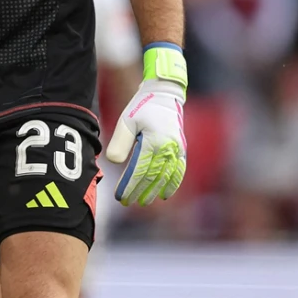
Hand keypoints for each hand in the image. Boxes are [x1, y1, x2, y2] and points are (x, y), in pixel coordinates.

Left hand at [105, 79, 186, 204]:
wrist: (164, 95)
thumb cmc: (142, 107)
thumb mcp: (126, 121)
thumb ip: (120, 142)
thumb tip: (115, 162)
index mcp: (153, 142)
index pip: (140, 171)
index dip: (130, 186)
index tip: (120, 196)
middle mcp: (168, 148)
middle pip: (153, 177)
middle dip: (139, 191)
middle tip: (127, 202)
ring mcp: (177, 150)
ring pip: (166, 177)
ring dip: (155, 191)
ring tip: (144, 202)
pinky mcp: (181, 149)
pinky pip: (179, 171)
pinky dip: (173, 184)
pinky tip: (165, 194)